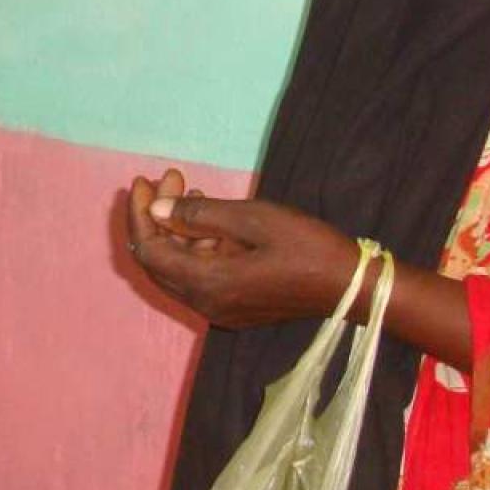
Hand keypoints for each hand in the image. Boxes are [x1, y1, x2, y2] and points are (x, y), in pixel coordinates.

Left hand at [122, 169, 364, 328]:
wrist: (349, 285)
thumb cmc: (307, 246)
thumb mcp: (254, 219)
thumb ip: (200, 214)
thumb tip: (157, 209)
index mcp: (207, 284)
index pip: (150, 250)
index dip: (140, 214)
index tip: (143, 181)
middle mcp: (206, 303)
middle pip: (158, 261)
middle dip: (156, 217)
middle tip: (168, 179)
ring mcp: (220, 309)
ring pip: (178, 268)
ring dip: (176, 229)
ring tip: (188, 190)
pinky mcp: (234, 307)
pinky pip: (199, 276)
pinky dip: (195, 245)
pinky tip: (208, 217)